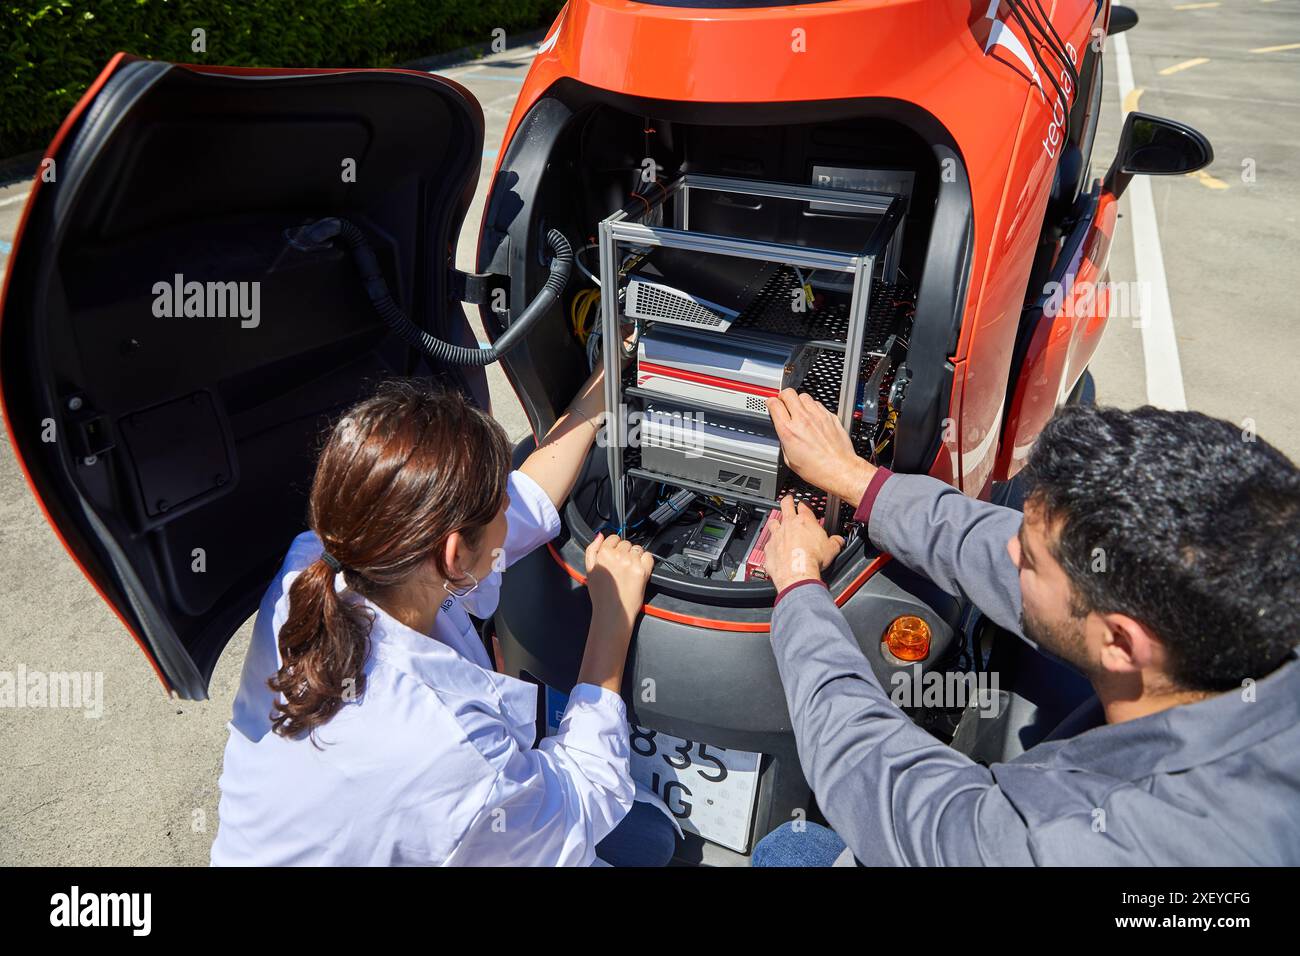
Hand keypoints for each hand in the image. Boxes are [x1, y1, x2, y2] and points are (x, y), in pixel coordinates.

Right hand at [583, 532, 654, 639]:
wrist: (613, 613)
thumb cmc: (601, 595)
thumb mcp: (589, 570)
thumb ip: (592, 550)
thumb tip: (599, 536)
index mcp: (603, 554)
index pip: (613, 537)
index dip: (614, 547)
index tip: (615, 556)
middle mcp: (617, 556)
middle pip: (626, 543)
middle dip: (625, 552)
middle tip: (621, 567)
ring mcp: (631, 563)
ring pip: (637, 549)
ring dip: (635, 557)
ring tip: (629, 571)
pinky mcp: (643, 571)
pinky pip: (648, 556)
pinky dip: (646, 562)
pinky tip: (638, 571)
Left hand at [762, 496, 844, 592]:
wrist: (797, 572)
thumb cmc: (813, 559)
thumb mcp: (832, 549)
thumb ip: (835, 542)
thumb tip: (838, 541)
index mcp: (805, 521)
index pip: (804, 505)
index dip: (804, 504)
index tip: (804, 505)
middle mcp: (789, 525)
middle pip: (785, 505)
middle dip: (787, 501)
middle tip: (788, 500)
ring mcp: (777, 535)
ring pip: (773, 522)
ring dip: (776, 523)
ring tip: (777, 525)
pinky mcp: (769, 548)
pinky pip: (768, 543)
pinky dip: (772, 545)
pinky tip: (775, 550)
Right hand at [766, 389, 875, 504]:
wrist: (839, 469)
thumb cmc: (817, 469)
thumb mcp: (789, 459)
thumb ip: (784, 441)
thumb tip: (784, 434)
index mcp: (789, 431)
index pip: (774, 404)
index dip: (771, 402)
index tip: (772, 404)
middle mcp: (803, 420)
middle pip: (788, 393)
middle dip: (783, 396)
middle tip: (784, 402)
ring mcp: (818, 416)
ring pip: (804, 396)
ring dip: (799, 401)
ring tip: (799, 410)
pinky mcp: (830, 416)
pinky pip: (818, 404)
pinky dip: (813, 408)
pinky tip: (813, 417)